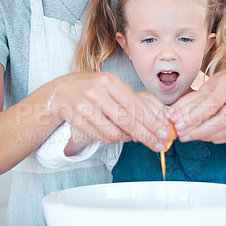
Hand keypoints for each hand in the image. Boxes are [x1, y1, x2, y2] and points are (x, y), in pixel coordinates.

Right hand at [53, 72, 168, 150]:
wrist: (63, 92)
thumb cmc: (94, 88)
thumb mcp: (113, 85)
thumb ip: (132, 99)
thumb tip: (155, 120)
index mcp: (109, 81)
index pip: (134, 105)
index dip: (150, 121)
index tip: (163, 132)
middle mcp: (96, 93)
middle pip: (126, 121)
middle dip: (146, 135)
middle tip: (159, 144)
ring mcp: (84, 108)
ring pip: (113, 132)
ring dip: (128, 138)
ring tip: (136, 136)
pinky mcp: (78, 122)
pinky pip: (102, 137)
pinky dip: (114, 139)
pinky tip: (120, 135)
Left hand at [170, 64, 225, 143]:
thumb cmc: (223, 82)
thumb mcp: (208, 85)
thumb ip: (192, 99)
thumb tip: (172, 114)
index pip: (213, 102)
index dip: (196, 116)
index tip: (180, 124)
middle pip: (223, 118)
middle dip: (200, 130)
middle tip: (183, 135)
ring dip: (208, 136)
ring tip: (191, 137)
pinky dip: (220, 137)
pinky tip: (206, 138)